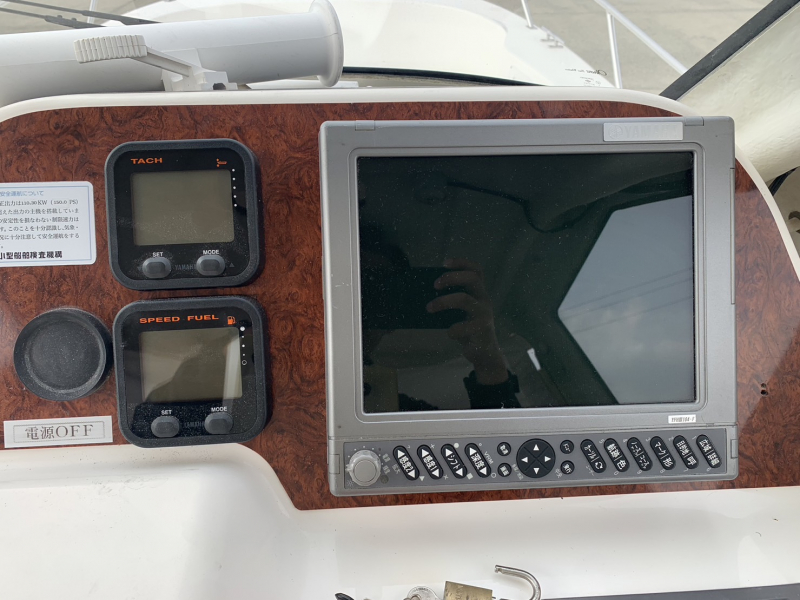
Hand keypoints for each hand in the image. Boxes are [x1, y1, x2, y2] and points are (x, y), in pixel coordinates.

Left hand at [426, 258, 507, 383]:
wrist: (484, 353)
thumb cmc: (468, 329)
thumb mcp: (461, 313)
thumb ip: (451, 302)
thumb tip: (424, 295)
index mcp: (479, 293)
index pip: (476, 270)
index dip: (462, 263)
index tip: (444, 262)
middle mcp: (484, 300)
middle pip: (472, 278)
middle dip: (451, 278)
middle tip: (435, 285)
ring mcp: (484, 314)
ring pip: (465, 299)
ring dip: (443, 301)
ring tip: (429, 308)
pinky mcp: (481, 330)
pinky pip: (465, 327)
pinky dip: (454, 329)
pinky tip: (449, 333)